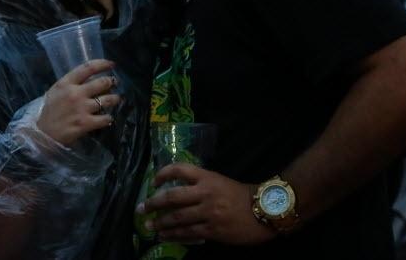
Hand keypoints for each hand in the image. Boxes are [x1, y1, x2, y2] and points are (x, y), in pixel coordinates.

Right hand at [37, 59, 119, 145]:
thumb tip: (87, 80)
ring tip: (116, 99)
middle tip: (114, 83)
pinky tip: (108, 118)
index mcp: (66, 83)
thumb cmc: (47, 112)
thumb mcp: (54, 92)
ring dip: (115, 99)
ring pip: (108, 100)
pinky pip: (105, 118)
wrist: (40, 134)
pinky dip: (109, 118)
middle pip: (102, 82)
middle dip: (112, 82)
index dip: (103, 64)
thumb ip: (69, 85)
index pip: (88, 68)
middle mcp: (76, 93)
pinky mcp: (85, 123)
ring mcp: (82, 108)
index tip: (111, 65)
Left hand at [139, 163, 274, 245]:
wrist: (265, 211)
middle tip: (141, 208)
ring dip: (160, 223)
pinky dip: (174, 235)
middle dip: (153, 203)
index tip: (153, 181)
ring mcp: (208, 212)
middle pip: (172, 197)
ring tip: (149, 225)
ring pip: (177, 218)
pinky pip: (188, 233)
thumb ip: (201, 185)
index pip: (179, 169)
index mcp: (207, 177)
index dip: (163, 174)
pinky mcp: (212, 230)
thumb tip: (178, 194)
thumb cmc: (242, 195)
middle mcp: (205, 193)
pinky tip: (165, 236)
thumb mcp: (220, 182)